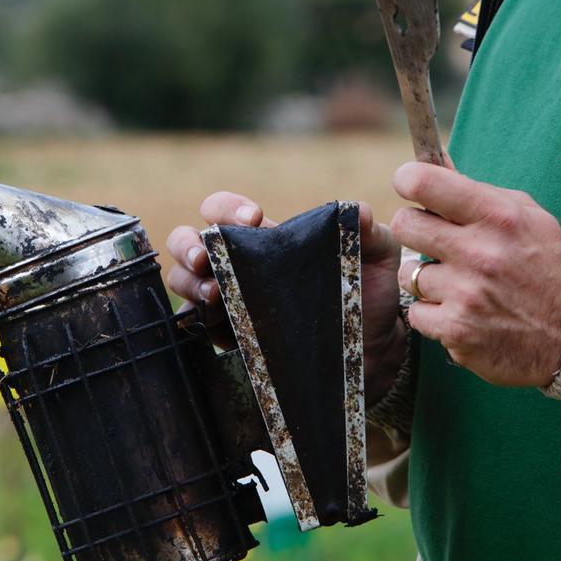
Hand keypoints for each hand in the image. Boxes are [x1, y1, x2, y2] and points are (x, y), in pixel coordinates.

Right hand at [166, 193, 405, 404]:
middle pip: (190, 240)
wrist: (373, 353)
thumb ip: (367, 229)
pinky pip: (195, 322)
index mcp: (268, 239)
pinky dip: (195, 315)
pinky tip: (214, 317)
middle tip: (206, 257)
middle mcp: (240, 264)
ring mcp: (229, 300)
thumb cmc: (370, 295)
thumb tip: (354, 211)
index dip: (228, 207)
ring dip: (188, 280)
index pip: (228, 211)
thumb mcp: (376, 256)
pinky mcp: (229, 335)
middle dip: (189, 244)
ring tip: (212, 293)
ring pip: (184, 279)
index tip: (252, 219)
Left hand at [389, 162, 560, 387]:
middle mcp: (480, 253)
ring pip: (409, 273)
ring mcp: (466, 294)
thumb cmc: (546, 265)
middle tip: (434, 239)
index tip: (410, 185)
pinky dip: (433, 313)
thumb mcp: (525, 215)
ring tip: (459, 283)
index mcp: (498, 217)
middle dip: (415, 229)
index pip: (426, 183)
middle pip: (405, 225)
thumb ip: (476, 190)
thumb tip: (435, 161)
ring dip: (428, 278)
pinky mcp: (457, 330)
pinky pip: (417, 312)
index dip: (409, 180)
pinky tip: (460, 311)